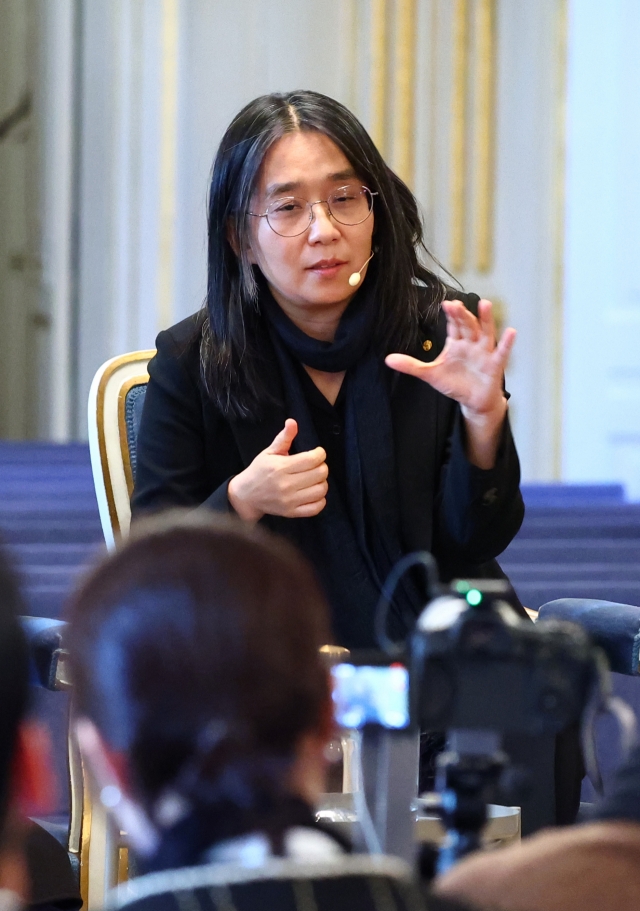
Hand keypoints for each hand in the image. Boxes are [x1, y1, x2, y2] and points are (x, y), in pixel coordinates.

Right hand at [227, 419, 328, 521]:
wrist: (246, 496)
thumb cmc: (259, 470)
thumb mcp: (269, 452)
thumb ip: (284, 438)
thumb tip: (293, 422)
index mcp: (281, 467)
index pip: (312, 459)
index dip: (320, 453)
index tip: (317, 453)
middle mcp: (286, 485)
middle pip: (320, 474)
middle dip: (322, 466)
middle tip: (315, 466)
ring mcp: (290, 501)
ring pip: (321, 490)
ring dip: (322, 482)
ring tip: (314, 479)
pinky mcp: (291, 513)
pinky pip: (316, 508)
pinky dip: (320, 500)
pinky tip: (313, 493)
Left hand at [385, 300, 515, 467]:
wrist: (473, 401)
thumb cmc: (454, 383)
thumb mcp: (430, 374)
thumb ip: (411, 366)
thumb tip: (387, 359)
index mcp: (457, 342)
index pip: (454, 324)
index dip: (451, 314)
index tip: (446, 303)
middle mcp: (472, 343)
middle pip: (467, 325)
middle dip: (462, 315)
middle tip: (455, 304)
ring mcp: (484, 352)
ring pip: (486, 332)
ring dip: (486, 319)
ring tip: (486, 304)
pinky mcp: (494, 365)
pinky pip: (501, 352)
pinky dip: (506, 343)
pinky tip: (510, 332)